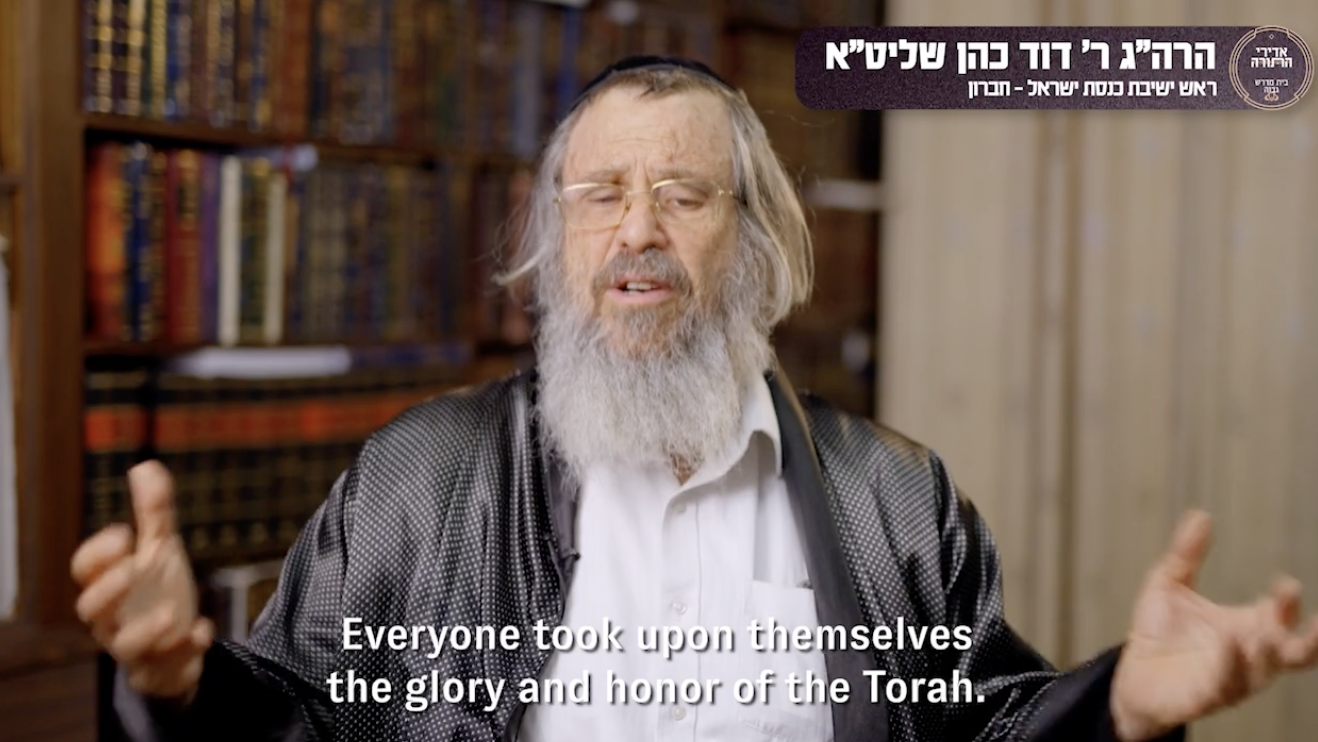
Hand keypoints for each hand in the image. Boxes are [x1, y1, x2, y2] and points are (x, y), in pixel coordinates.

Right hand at [71, 460, 213, 700]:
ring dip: (145, 630)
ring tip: (169, 612)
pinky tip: (204, 629)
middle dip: (108, 589)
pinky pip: (167, 666)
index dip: (98, 553)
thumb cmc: (156, 590)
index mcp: (109, 583)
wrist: (177, 642)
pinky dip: (187, 647)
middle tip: (134, 566)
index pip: (84, 569)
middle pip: (91, 608)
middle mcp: (113, 617)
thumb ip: (154, 513)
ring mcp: (136, 645)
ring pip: (124, 646)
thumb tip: (146, 465)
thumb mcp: (160, 550)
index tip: (124, 533)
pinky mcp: (161, 667)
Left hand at [1110, 510, 1317, 740]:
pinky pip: (1226, 686)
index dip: (1289, 601)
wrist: (1130, 677)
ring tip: (1263, 634)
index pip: (1282, 615)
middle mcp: (1248, 655)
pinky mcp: (1206, 696)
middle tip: (1303, 617)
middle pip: (1296, 652)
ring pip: (1264, 671)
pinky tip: (1227, 646)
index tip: (1285, 583)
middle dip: (1308, 638)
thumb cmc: (1158, 634)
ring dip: (1267, 652)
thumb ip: (1186, 554)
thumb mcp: (1169, 585)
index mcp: (1246, 627)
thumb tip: (1201, 515)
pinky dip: (1229, 667)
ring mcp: (1231, 679)